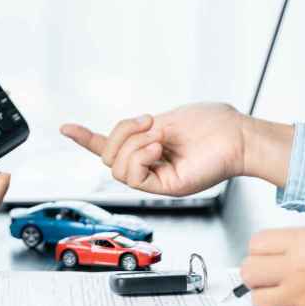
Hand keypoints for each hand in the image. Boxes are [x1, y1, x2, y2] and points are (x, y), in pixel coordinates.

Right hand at [60, 102, 293, 196]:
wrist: (239, 136)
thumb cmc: (214, 124)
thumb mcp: (168, 118)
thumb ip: (142, 128)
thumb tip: (128, 131)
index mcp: (147, 148)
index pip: (110, 147)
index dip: (86, 138)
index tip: (65, 127)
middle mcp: (148, 166)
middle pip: (108, 156)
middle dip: (122, 133)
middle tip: (149, 122)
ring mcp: (156, 178)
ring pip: (116, 167)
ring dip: (134, 144)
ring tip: (159, 136)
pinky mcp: (165, 187)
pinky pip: (133, 176)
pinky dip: (141, 157)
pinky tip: (159, 148)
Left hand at [241, 227, 304, 305]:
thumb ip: (297, 244)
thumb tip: (266, 254)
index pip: (256, 244)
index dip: (260, 252)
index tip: (266, 258)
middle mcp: (303, 271)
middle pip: (249, 273)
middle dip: (259, 276)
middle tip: (272, 278)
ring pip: (259, 301)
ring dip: (271, 300)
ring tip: (290, 296)